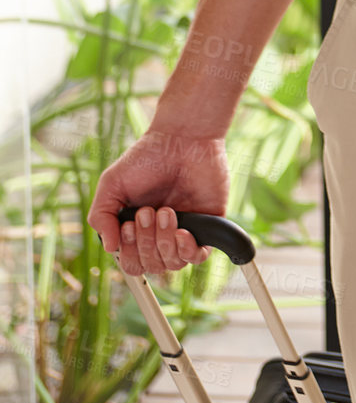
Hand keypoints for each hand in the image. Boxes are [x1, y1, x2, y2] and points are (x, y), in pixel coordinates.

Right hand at [87, 127, 228, 276]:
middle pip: (151, 266)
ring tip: (166, 211)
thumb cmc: (147, 157)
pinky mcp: (207, 225)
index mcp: (137, 230)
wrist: (182, 136)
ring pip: (173, 263)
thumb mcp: (112, 184)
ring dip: (164, 240)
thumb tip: (109, 248)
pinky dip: (188, 250)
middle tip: (148, 211)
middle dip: (146, 241)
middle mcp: (160, 235)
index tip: (129, 224)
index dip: (129, 252)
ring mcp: (184, 231)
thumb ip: (101, 216)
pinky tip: (182, 232)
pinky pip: (198, 256)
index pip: (131, 263)